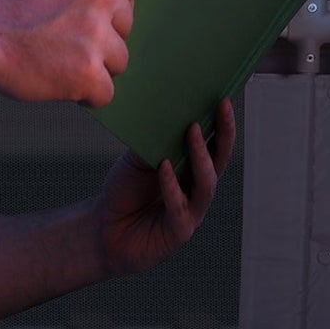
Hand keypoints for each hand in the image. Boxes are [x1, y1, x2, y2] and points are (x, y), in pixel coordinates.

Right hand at [0, 0, 133, 106]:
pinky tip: (61, 83)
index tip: (84, 25)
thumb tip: (113, 18)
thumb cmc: (8, 5)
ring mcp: (97, 36)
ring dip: (93, 69)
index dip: (106, 18)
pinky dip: (85, 96)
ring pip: (118, 64)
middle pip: (124, 33)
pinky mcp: (88, 72)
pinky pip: (105, 94)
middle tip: (64, 45)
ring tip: (59, 63)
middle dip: (101, 43)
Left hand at [93, 98, 236, 278]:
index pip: (214, 143)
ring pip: (206, 183)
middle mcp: (197, 188)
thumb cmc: (125, 191)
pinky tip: (163, 167)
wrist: (104, 229)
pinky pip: (179, 206)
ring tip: (192, 130)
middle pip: (219, 159)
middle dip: (223, 132)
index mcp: (192, 169)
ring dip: (200, 156)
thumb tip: (164, 112)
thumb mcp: (136, 160)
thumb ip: (152, 142)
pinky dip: (171, 185)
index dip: (222, 122)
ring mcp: (192, 211)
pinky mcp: (179, 231)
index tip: (224, 97)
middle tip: (221, 106)